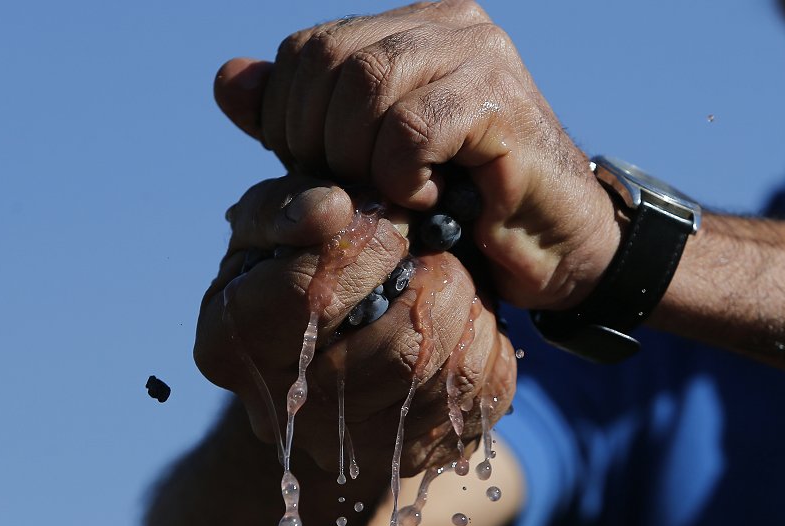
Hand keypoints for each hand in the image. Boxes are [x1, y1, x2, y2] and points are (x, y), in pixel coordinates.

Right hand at [194, 175, 516, 474]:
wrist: (318, 357)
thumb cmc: (288, 273)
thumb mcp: (266, 230)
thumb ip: (286, 208)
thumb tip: (333, 209)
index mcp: (233, 345)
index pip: (310, 295)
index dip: (368, 247)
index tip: (393, 222)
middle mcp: (292, 414)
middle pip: (398, 348)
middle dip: (434, 281)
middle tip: (435, 252)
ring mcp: (356, 448)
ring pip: (449, 374)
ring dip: (469, 309)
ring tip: (452, 280)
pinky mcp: (416, 456)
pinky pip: (483, 396)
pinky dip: (489, 346)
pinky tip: (466, 322)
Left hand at [213, 0, 621, 310]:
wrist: (555, 242)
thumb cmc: (466, 202)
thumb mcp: (367, 160)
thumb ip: (304, 119)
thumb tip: (230, 80)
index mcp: (410, 26)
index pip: (310, 47)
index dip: (292, 118)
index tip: (320, 175)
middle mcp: (447, 23)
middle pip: (331, 60)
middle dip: (320, 141)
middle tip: (352, 192)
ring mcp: (480, 55)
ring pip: (368, 86)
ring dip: (360, 159)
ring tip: (389, 197)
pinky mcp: (501, 102)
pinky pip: (412, 128)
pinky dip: (400, 175)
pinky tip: (425, 200)